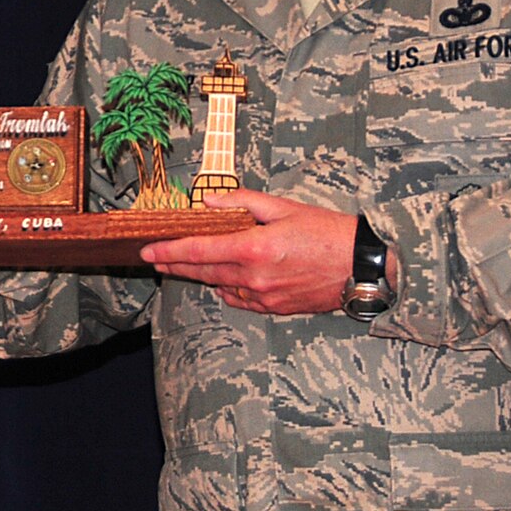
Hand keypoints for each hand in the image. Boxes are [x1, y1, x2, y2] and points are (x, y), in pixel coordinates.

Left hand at [139, 189, 359, 314]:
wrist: (362, 265)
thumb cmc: (327, 232)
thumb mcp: (284, 207)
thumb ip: (243, 203)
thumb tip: (210, 201)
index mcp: (254, 249)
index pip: (199, 250)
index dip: (170, 251)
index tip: (148, 251)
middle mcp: (254, 277)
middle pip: (203, 272)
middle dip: (176, 265)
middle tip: (155, 260)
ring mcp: (264, 297)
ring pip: (220, 287)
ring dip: (200, 276)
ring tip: (182, 267)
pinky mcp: (276, 308)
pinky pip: (240, 300)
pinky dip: (227, 289)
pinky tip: (221, 281)